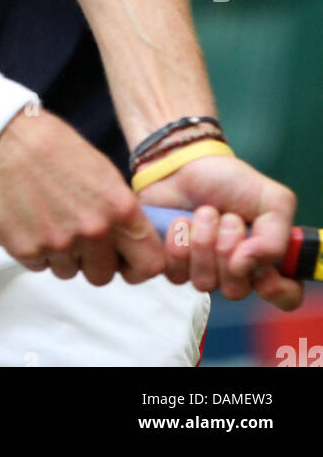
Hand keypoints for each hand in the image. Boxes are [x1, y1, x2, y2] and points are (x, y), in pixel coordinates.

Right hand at [0, 108, 165, 285]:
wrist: (6, 136)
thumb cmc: (53, 145)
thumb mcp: (103, 173)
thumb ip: (120, 213)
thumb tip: (130, 243)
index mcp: (119, 208)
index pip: (150, 264)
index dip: (138, 266)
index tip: (127, 261)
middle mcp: (93, 231)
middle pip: (103, 276)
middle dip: (93, 261)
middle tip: (79, 235)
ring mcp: (59, 244)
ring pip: (69, 272)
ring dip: (62, 255)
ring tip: (49, 219)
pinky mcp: (26, 250)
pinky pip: (40, 266)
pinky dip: (36, 250)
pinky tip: (31, 220)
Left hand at [137, 152, 302, 309]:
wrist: (182, 163)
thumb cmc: (227, 180)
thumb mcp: (271, 199)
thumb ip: (275, 237)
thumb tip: (248, 266)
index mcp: (266, 257)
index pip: (284, 296)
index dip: (275, 290)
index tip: (263, 270)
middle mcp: (237, 271)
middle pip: (236, 290)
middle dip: (228, 247)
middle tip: (227, 218)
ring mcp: (204, 270)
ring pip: (205, 282)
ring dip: (203, 241)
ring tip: (203, 213)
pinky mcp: (174, 265)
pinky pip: (176, 274)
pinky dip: (178, 243)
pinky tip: (180, 221)